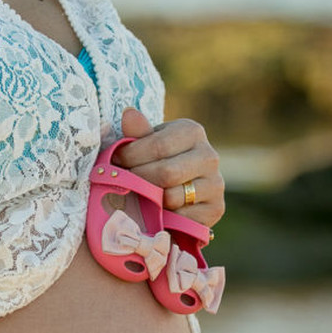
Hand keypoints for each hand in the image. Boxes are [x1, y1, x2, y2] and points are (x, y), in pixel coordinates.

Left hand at [114, 108, 224, 227]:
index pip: (158, 146)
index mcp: (192, 131)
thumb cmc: (155, 160)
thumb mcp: (145, 143)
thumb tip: (129, 114)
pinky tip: (157, 212)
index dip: (130, 157)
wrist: (178, 188)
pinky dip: (165, 218)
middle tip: (122, 182)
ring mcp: (216, 184)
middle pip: (166, 173)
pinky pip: (182, 218)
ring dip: (150, 200)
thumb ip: (137, 132)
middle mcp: (209, 156)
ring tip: (139, 195)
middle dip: (138, 180)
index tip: (115, 162)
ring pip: (173, 197)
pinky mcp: (216, 209)